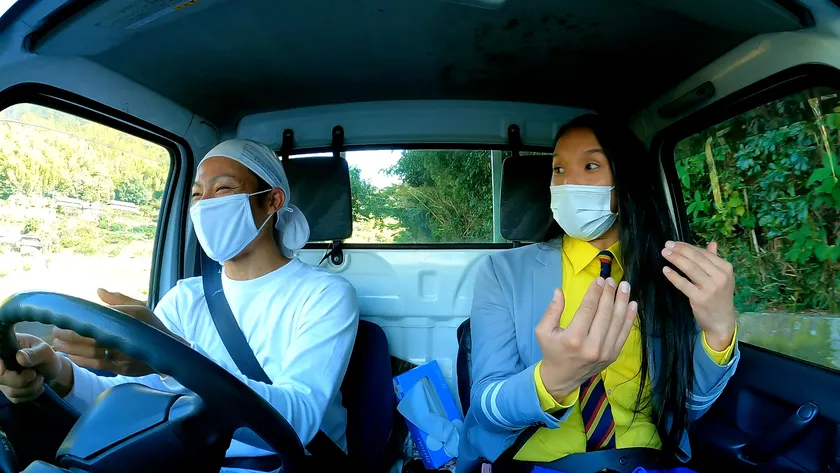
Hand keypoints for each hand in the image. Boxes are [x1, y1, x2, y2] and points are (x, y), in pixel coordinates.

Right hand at [0, 334, 72, 402]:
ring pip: (10, 391)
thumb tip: (20, 357)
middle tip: (35, 374)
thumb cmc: (47, 357)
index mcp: (7, 348)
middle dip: (22, 380)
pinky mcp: (8, 390)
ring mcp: (3, 378)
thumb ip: (34, 354)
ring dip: (31, 387)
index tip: (2, 372)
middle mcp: (1, 364)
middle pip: (1, 378)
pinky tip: (38, 386)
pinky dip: (31, 394)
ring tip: (39, 377)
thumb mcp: (45, 352)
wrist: (52, 371)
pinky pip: (16, 398)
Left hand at [51, 289, 184, 376]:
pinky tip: (71, 357)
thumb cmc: (151, 327)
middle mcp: (129, 335)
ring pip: (93, 352)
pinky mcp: (124, 368)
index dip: (79, 321)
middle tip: (55, 332)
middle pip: (93, 336)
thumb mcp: (140, 308)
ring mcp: (126, 354)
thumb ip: (118, 299)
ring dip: (72, 349)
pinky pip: (99, 365)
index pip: (100, 318)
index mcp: (133, 317)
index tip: (63, 319)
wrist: (171, 350)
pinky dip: (83, 361)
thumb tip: (97, 291)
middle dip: (70, 335)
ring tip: (58, 345)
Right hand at [536, 277, 637, 400]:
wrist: (563, 378)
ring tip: (624, 286)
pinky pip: (624, 334)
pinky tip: (632, 304)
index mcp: (574, 338)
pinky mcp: (613, 355)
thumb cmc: (552, 351)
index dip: (595, 292)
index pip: (588, 309)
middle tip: (612, 280)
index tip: (600, 280)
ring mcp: (605, 352)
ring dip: (622, 302)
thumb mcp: (543, 331)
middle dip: (610, 294)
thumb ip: (551, 311)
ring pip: (617, 322)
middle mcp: (592, 346)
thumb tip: (559, 291)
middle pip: (605, 313)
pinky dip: (629, 318)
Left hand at [661, 241, 735, 350]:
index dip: (687, 247)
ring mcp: (711, 288)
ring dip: (675, 259)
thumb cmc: (720, 297)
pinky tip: (666, 270)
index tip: (675, 243)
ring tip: (664, 253)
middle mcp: (720, 277)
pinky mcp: (700, 299)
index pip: (703, 253)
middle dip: (680, 250)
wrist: (722, 321)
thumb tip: (712, 243)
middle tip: (666, 245)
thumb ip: (714, 260)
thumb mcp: (722, 277)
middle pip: (696, 258)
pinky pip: (683, 284)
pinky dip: (674, 276)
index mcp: (726, 268)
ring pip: (690, 268)